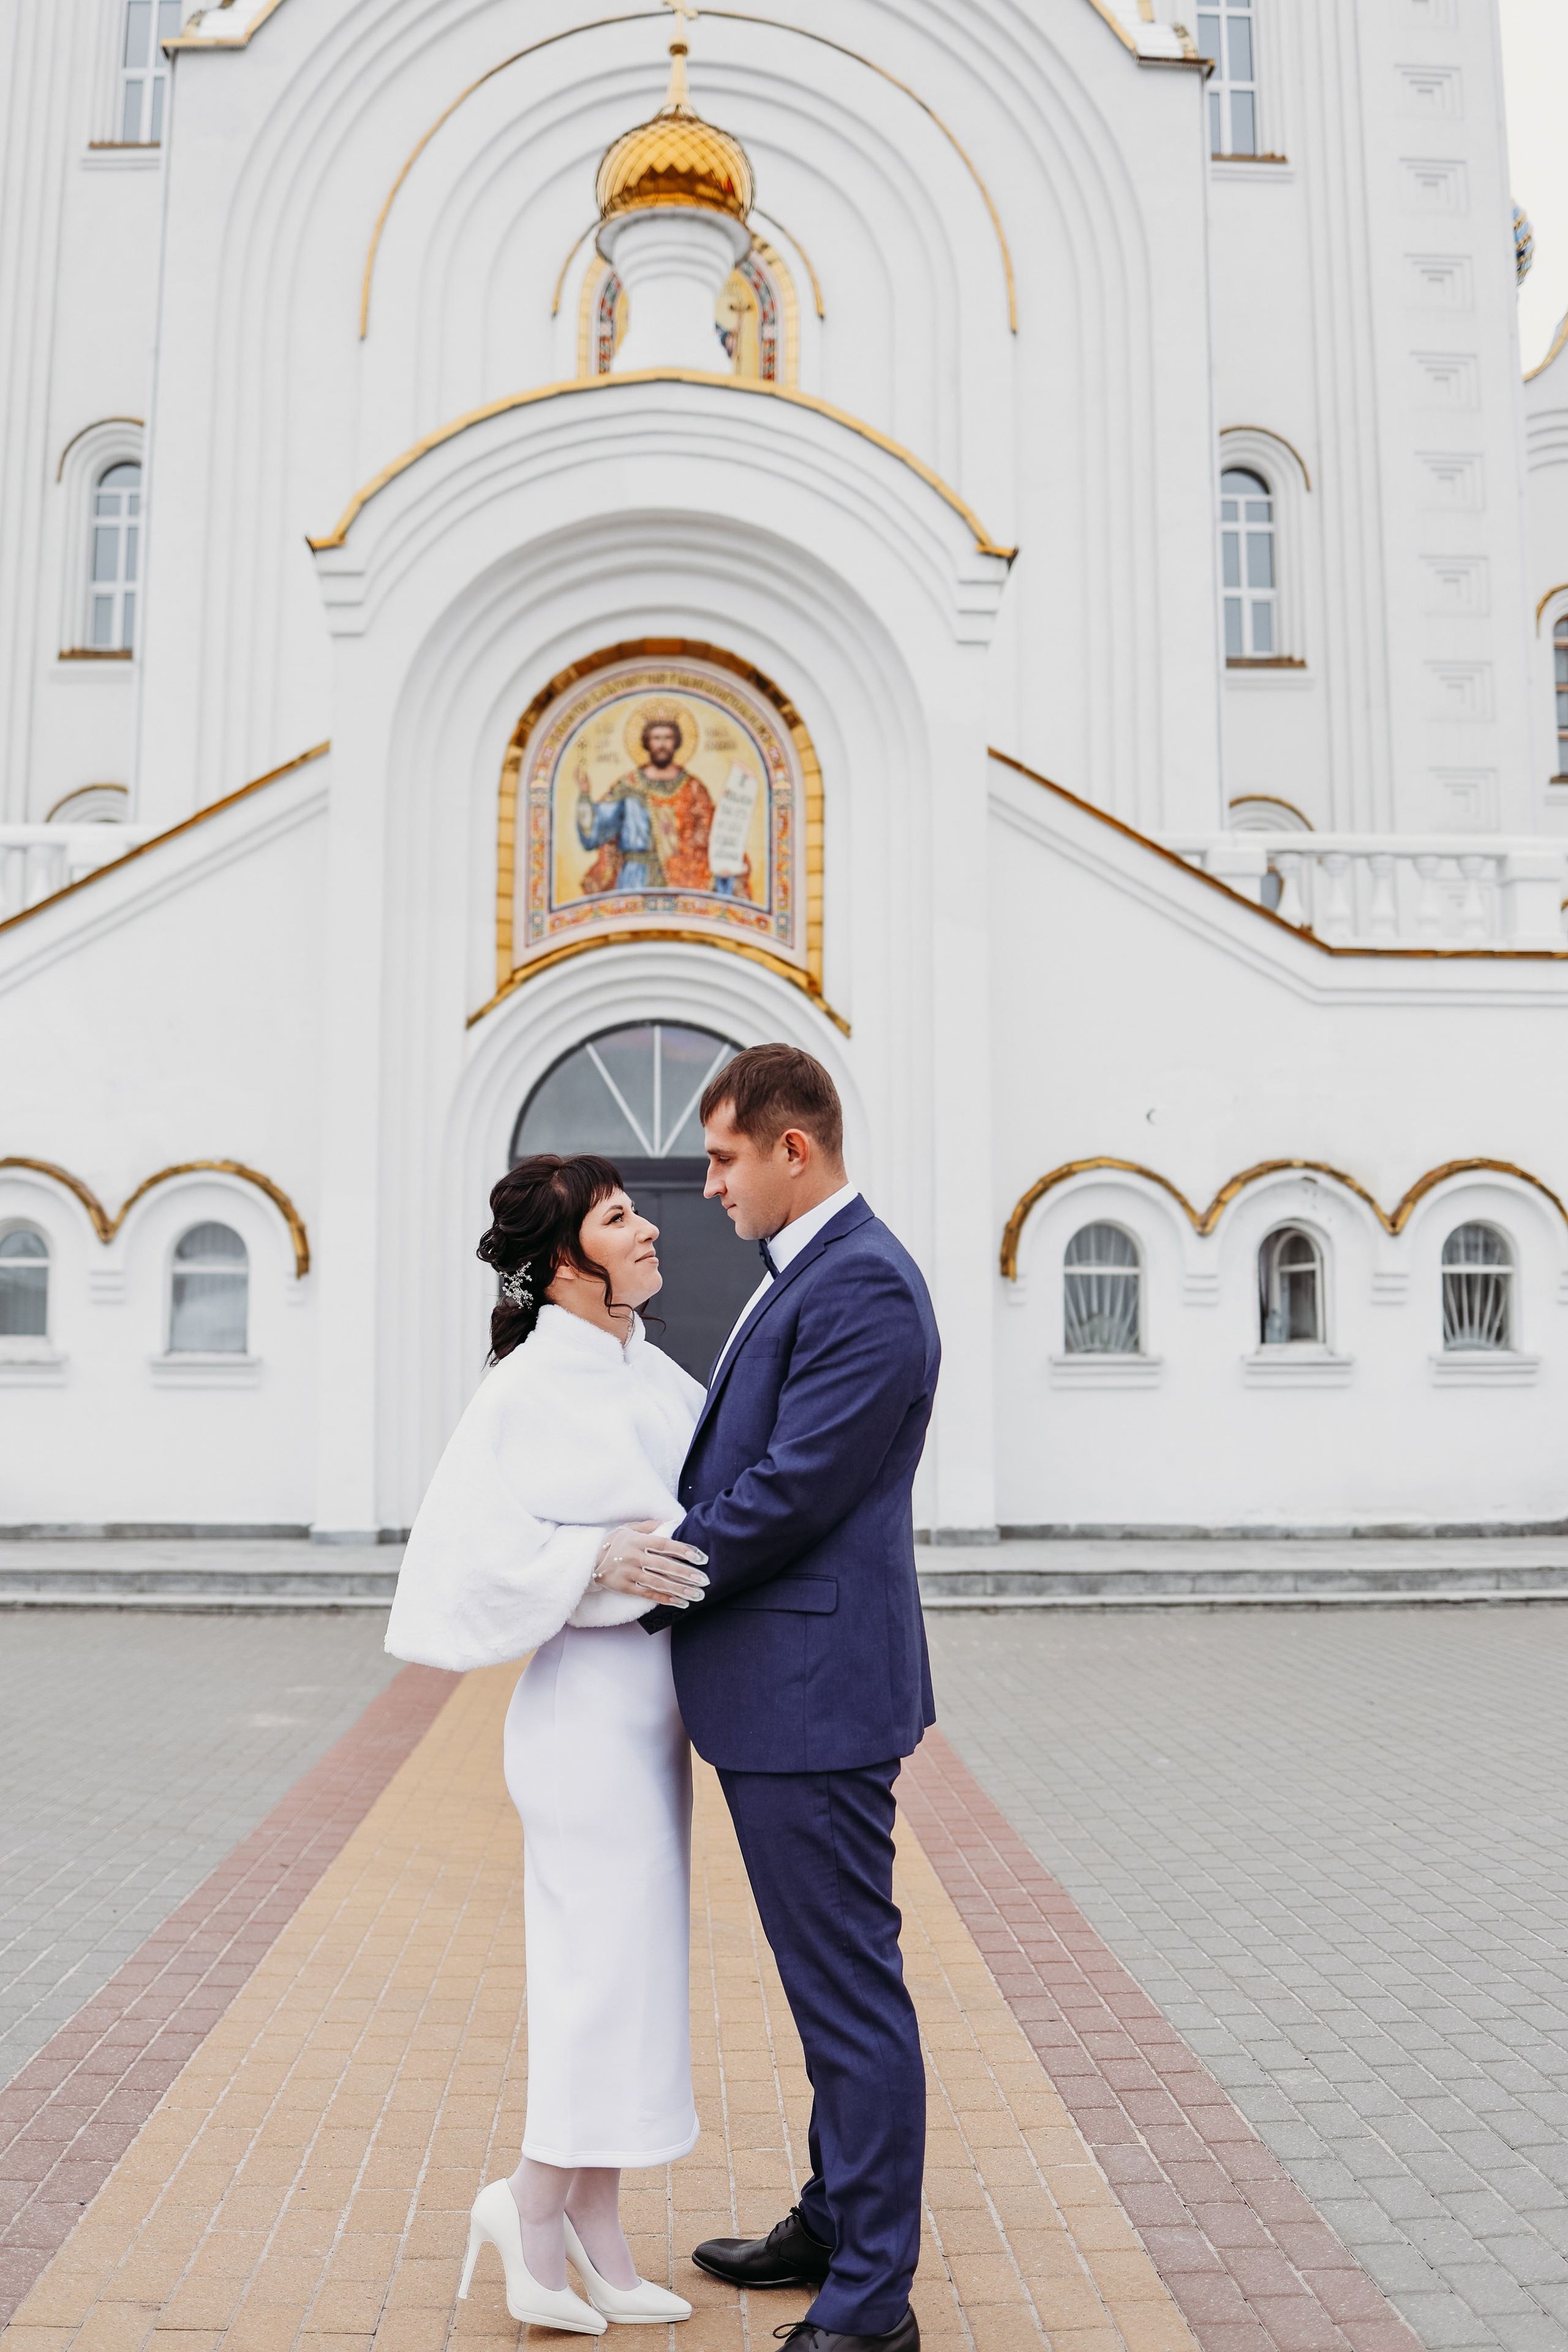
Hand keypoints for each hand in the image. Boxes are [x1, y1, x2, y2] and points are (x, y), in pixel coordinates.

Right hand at [594, 1520, 708, 1607]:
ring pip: (658, 1583)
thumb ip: (649, 1526)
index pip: (664, 1545)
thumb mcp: (628, 1529)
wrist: (589, 1560)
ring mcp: (629, 1573)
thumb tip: (670, 1522)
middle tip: (704, 1580)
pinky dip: (664, 1599)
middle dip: (686, 1574)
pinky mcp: (625, 1587)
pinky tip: (679, 1602)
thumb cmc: (613, 1543)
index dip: (683, 1551)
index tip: (700, 1558)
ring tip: (696, 1595)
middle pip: (664, 1566)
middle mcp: (634, 1556)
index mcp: (637, 1540)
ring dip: (679, 1590)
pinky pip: (648, 1594)